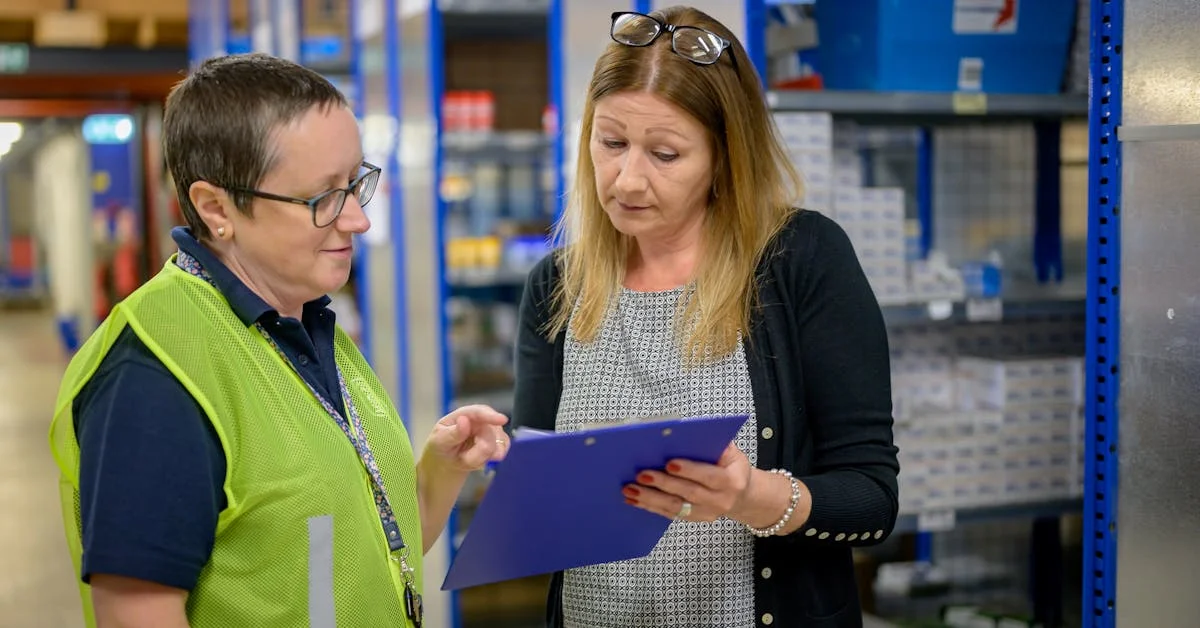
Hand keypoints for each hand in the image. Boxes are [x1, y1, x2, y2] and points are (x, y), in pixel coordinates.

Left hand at [423, 405, 509, 472]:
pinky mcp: (499, 443)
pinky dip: (488, 461)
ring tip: (466, 459)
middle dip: (477, 452)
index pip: (479, 412)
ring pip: (497, 446)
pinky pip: (501, 452)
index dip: (491, 416)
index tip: (502, 420)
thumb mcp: (439, 441)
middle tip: (462, 459)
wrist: (447, 461)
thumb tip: (464, 420)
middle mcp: (481, 420)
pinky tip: (477, 460)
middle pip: (490, 434)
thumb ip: (452, 433)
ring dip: (480, 458)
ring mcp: (492, 431)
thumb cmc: (442, 447)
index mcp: (464, 414)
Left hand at [622, 442, 752, 521]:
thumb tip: (690, 432)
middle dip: (663, 484)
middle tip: (641, 475)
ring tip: (630, 490)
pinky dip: (650, 507)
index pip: (709, 476)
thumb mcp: (733, 453)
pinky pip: (670, 514)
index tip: (669, 463)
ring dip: (650, 498)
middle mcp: (720, 501)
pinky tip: (634, 500)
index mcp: (731, 481)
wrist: (743, 496)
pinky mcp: (694, 519)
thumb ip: (717, 444)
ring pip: (675, 507)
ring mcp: (706, 513)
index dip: (689, 470)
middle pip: (688, 493)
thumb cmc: (732, 467)